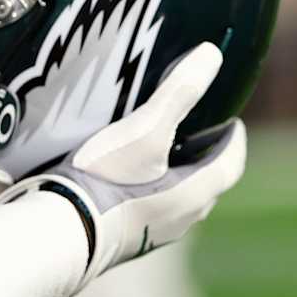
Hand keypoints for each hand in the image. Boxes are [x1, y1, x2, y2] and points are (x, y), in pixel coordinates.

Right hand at [0, 42, 245, 293]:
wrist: (62, 233)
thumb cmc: (107, 181)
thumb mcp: (145, 130)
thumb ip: (178, 93)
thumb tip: (213, 54)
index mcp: (195, 194)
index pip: (230, 165)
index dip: (234, 142)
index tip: (234, 123)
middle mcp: (182, 220)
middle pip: (208, 186)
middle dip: (208, 160)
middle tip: (200, 134)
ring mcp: (154, 235)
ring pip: (181, 203)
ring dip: (181, 179)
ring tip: (164, 156)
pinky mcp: (127, 242)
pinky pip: (152, 213)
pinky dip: (154, 194)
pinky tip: (129, 184)